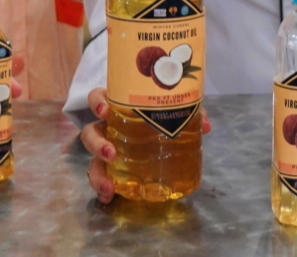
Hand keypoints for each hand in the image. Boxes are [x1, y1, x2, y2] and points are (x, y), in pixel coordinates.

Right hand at [81, 87, 213, 204]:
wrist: (161, 132)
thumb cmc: (160, 114)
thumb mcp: (174, 109)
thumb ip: (189, 113)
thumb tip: (205, 126)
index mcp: (118, 108)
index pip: (98, 98)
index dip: (96, 103)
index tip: (105, 111)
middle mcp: (108, 129)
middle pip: (90, 133)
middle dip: (96, 143)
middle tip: (110, 153)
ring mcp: (107, 150)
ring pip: (92, 160)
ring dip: (98, 174)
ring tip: (109, 187)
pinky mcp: (113, 169)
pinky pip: (103, 179)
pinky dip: (103, 190)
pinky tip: (108, 198)